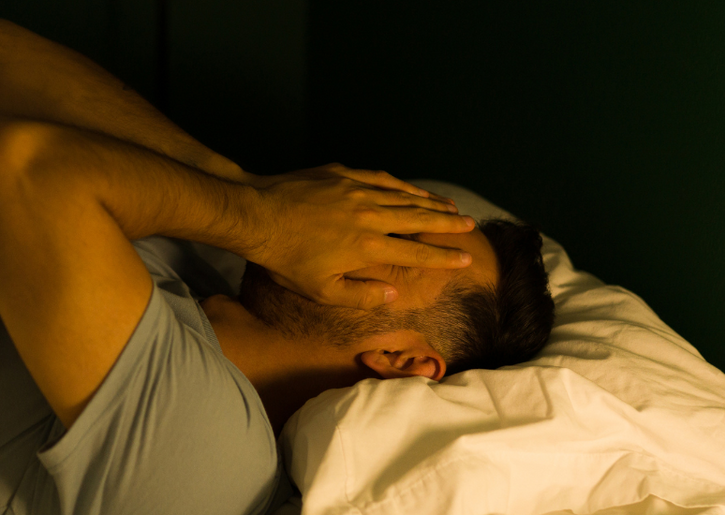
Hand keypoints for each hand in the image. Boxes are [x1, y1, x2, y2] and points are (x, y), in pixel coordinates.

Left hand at [240, 163, 473, 309]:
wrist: (256, 215)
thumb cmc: (285, 258)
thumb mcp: (321, 291)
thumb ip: (362, 294)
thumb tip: (394, 293)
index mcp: (367, 247)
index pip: (415, 251)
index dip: (443, 257)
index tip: (464, 258)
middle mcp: (369, 215)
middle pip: (418, 218)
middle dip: (447, 224)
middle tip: (469, 225)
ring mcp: (357, 190)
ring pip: (404, 195)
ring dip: (430, 202)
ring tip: (451, 207)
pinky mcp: (343, 174)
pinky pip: (382, 178)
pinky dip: (402, 184)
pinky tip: (413, 188)